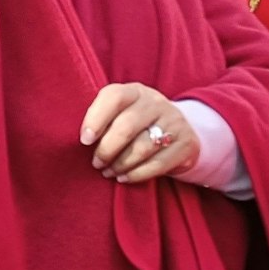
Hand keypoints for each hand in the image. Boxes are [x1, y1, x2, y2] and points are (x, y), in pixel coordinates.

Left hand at [80, 83, 199, 184]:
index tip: (84, 140)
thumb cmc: (134, 123)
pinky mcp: (186, 143)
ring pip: (142, 148)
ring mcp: (174, 122)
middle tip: (96, 163)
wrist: (176, 130)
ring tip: (108, 172)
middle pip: (126, 126)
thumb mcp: (119, 113)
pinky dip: (137, 174)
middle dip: (106, 149)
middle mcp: (156, 102)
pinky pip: (158, 164)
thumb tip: (82, 141)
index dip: (95, 119)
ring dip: (120, 164)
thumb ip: (101, 120)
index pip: (114, 97)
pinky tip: (123, 178)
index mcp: (134, 91)